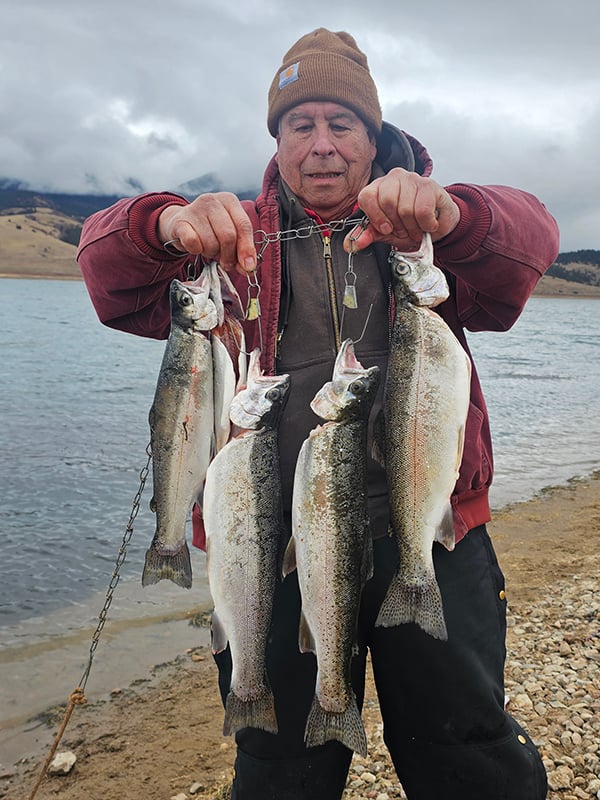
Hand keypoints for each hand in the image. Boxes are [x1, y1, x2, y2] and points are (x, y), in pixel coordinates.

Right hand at [158, 192, 256, 272]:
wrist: (180, 223)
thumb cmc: (210, 229)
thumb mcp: (229, 234)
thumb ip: (240, 250)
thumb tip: (248, 268)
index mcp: (229, 200)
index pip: (244, 225)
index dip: (247, 248)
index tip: (248, 267)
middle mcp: (212, 200)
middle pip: (228, 236)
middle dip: (229, 255)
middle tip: (226, 262)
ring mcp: (194, 209)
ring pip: (211, 243)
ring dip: (211, 253)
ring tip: (207, 247)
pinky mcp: (180, 221)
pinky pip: (193, 243)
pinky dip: (196, 251)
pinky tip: (195, 247)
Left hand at [344, 168, 459, 251]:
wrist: (437, 224)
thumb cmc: (409, 225)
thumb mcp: (385, 233)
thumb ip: (367, 235)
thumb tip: (350, 244)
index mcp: (378, 188)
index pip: (366, 196)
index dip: (375, 216)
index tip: (386, 229)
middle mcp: (393, 178)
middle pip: (387, 202)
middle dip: (397, 225)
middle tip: (404, 230)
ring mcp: (412, 179)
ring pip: (405, 208)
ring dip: (413, 227)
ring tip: (416, 228)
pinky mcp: (430, 185)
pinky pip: (422, 210)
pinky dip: (426, 224)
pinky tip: (428, 224)